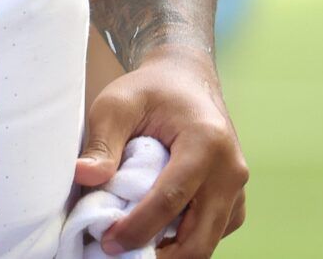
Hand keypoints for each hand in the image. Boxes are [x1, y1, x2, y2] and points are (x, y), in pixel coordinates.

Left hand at [75, 48, 246, 256]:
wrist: (187, 80)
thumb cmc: (151, 90)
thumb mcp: (118, 103)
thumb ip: (102, 141)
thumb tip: (84, 176)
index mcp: (206, 142)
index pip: (171, 200)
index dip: (138, 228)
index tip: (107, 241)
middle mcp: (230, 169)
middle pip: (198, 237)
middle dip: (159, 257)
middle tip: (119, 253)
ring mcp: (237, 187)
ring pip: (207, 243)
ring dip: (171, 252)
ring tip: (134, 246)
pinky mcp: (235, 200)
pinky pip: (212, 235)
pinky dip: (184, 242)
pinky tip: (155, 233)